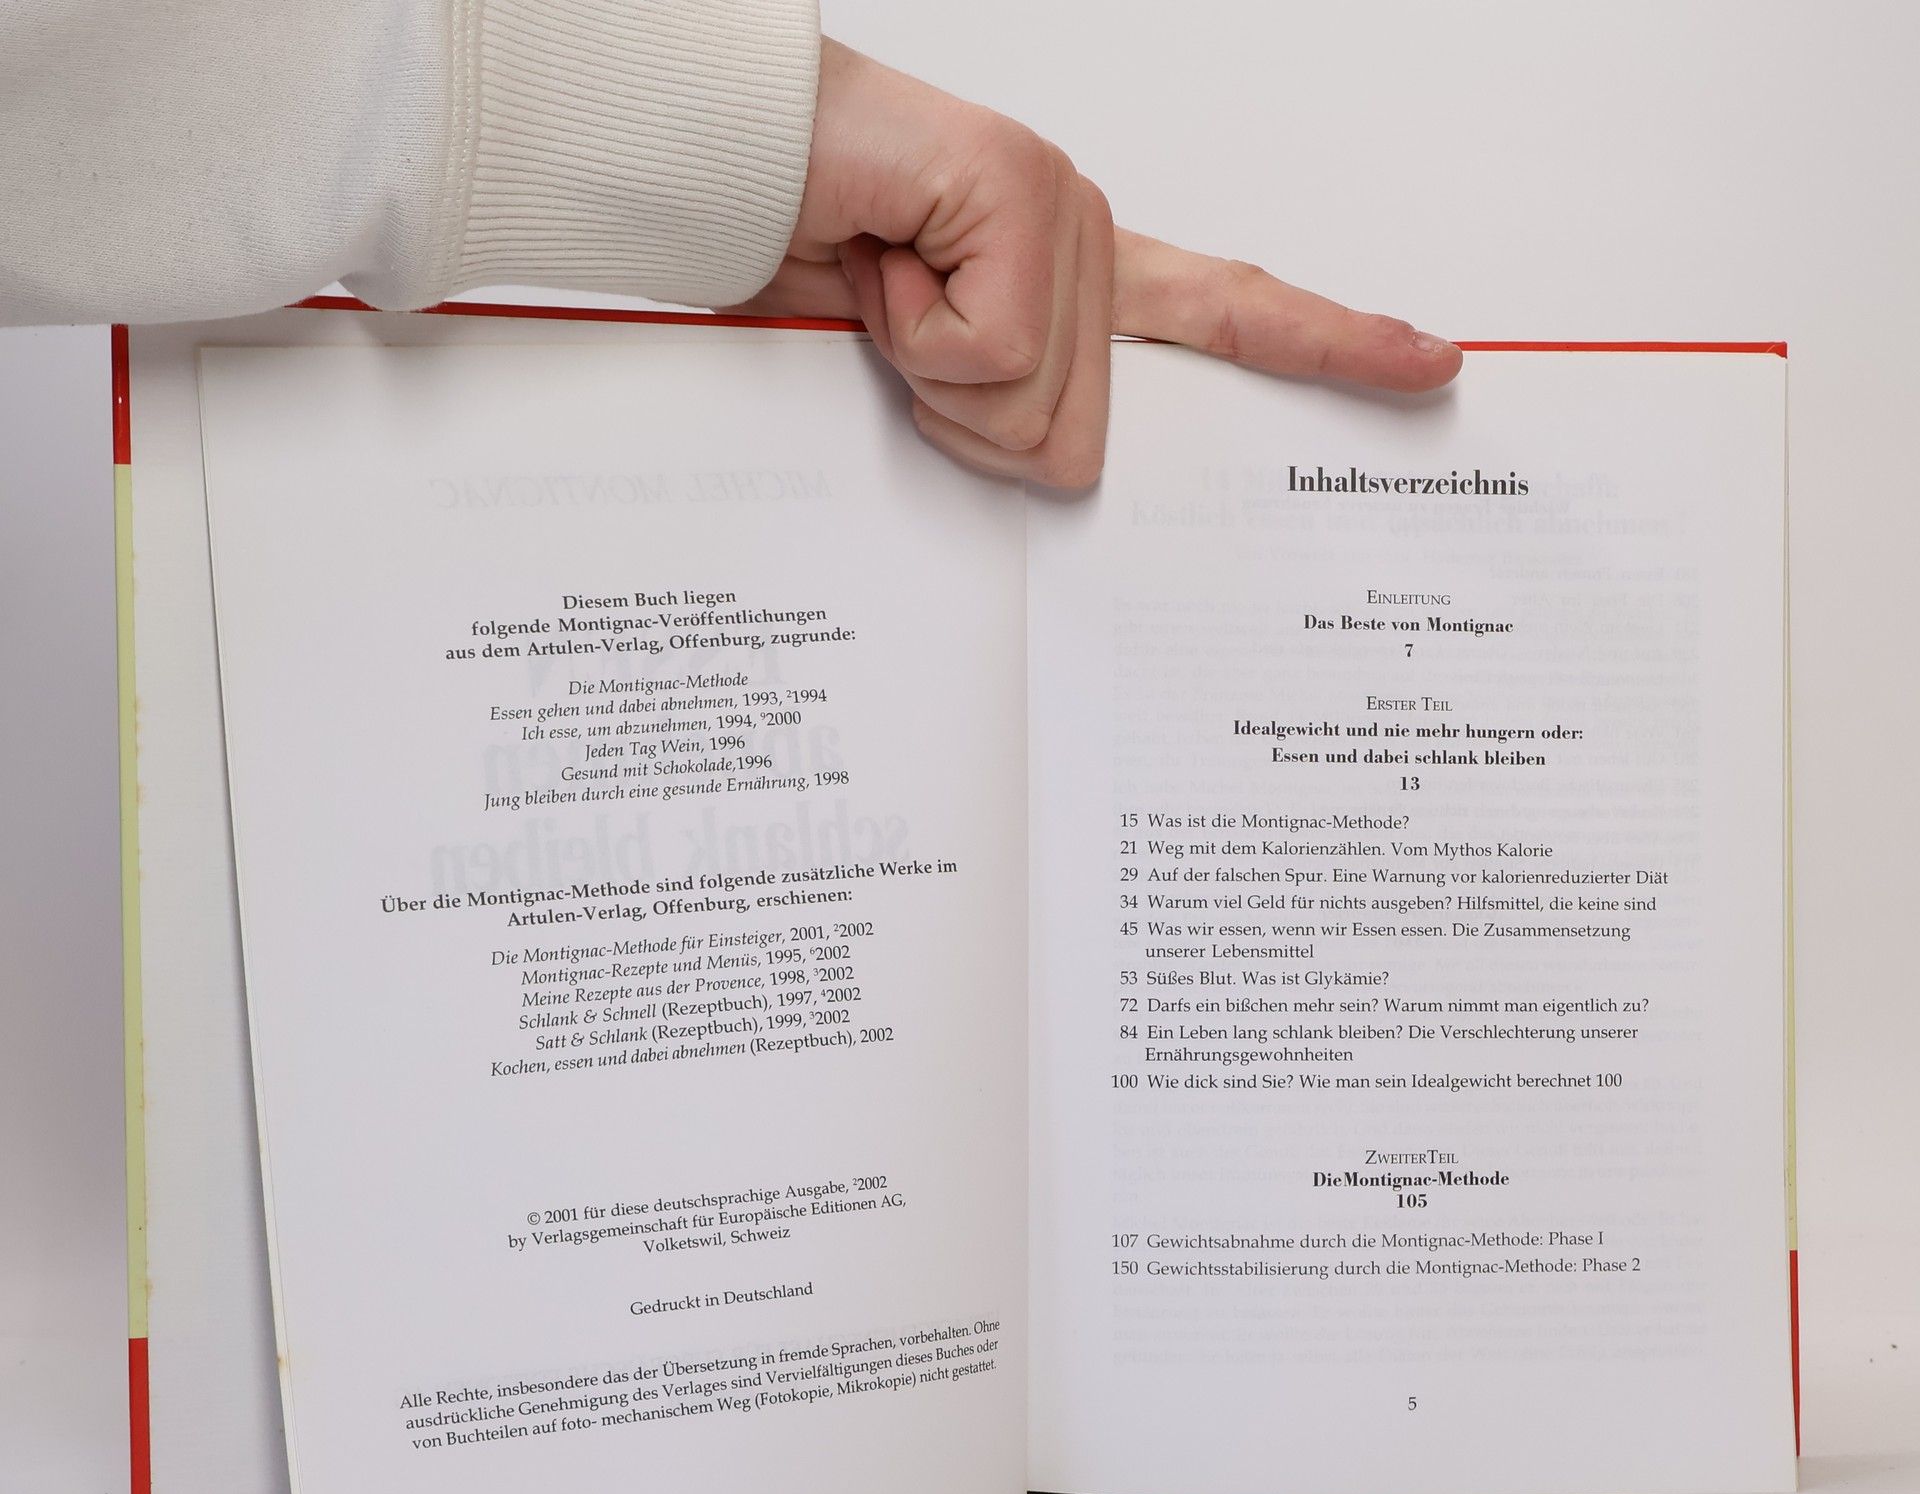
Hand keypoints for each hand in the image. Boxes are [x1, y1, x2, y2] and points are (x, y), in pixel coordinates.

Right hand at [725, 40, 1462, 487]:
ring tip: (889, 293)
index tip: (1430, 365)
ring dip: (929, 380)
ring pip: (1031, 413)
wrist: (742, 166)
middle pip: (1079, 450)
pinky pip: (991, 353)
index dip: (1330, 346)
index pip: (1234, 315)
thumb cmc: (830, 261)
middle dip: (968, 426)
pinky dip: (908, 335)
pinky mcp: (1023, 196)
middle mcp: (1095, 248)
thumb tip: (1069, 468)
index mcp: (1090, 282)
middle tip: (909, 338)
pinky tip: (886, 264)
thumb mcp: (934, 373)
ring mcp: (1066, 213)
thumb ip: (1017, 414)